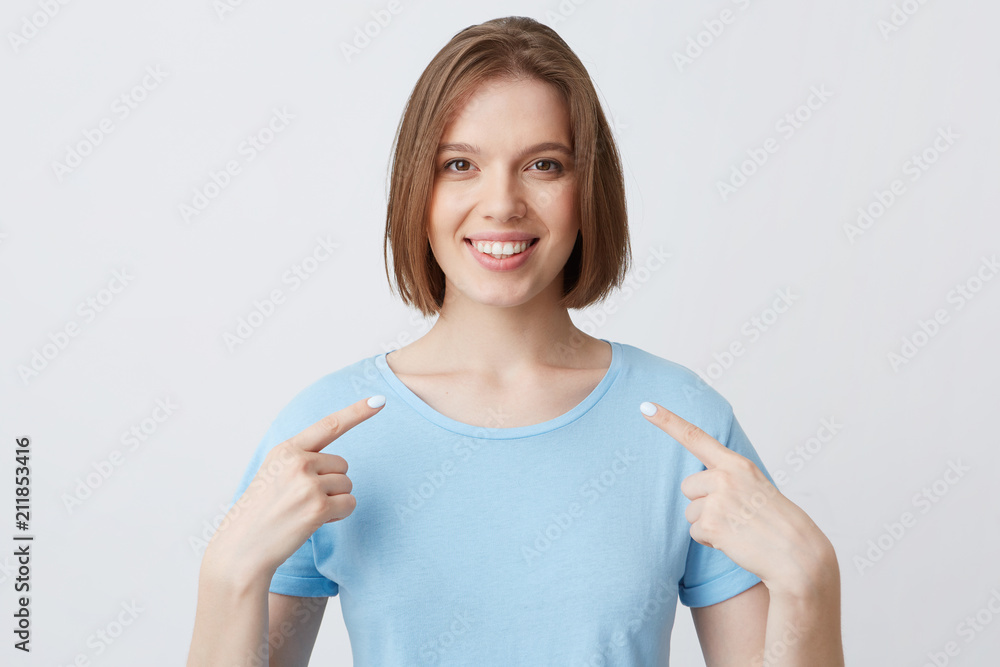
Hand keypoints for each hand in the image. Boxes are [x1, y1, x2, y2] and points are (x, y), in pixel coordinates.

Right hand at [205, 395, 385, 578]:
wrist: (242, 549)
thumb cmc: (260, 514)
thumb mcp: (273, 474)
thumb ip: (300, 461)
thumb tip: (338, 464)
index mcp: (286, 450)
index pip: (329, 425)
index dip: (357, 412)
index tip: (379, 400)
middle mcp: (297, 462)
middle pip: (342, 465)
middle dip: (331, 483)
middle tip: (303, 501)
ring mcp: (308, 484)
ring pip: (347, 485)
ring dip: (334, 501)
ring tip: (304, 512)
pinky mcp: (318, 508)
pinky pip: (349, 504)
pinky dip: (338, 516)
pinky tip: (313, 523)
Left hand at [639, 401, 833, 594]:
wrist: (798, 554)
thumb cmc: (777, 522)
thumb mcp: (756, 487)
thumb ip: (728, 478)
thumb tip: (697, 485)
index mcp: (737, 464)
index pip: (696, 437)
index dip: (668, 421)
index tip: (646, 407)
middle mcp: (725, 476)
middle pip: (688, 486)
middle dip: (702, 503)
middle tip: (734, 515)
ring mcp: (718, 499)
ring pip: (691, 512)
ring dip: (708, 524)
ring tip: (738, 529)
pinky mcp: (711, 523)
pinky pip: (694, 532)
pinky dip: (710, 541)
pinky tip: (734, 541)